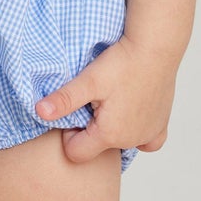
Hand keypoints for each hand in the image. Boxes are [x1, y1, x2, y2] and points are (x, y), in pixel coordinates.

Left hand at [33, 34, 178, 165]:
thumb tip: (39, 112)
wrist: (155, 47)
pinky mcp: (161, 124)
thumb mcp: (88, 81)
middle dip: (91, 129)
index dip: (69, 134)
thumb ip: (64, 99)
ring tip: (113, 100)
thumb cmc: (123, 63)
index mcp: (109, 135)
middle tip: (95, 100)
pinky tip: (133, 114)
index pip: (76, 153)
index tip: (76, 110)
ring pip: (121, 143)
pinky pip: (148, 142)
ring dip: (112, 128)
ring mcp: (148, 134)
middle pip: (98, 147)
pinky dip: (138, 132)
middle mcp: (130, 141)